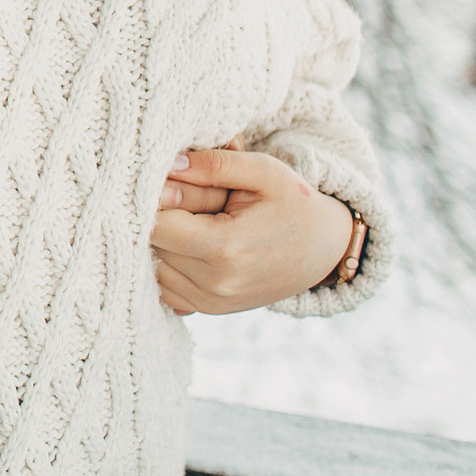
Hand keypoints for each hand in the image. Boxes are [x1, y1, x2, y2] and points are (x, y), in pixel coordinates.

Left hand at [149, 147, 353, 314]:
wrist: (325, 250)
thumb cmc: (295, 204)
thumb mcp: (264, 171)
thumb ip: (213, 164)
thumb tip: (168, 166)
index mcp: (227, 249)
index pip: (155, 225)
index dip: (153, 199)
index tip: (169, 183)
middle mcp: (215, 284)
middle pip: (150, 245)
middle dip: (157, 219)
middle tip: (188, 201)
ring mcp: (211, 302)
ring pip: (151, 267)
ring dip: (160, 243)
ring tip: (193, 223)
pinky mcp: (207, 310)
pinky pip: (162, 287)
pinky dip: (165, 264)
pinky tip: (188, 245)